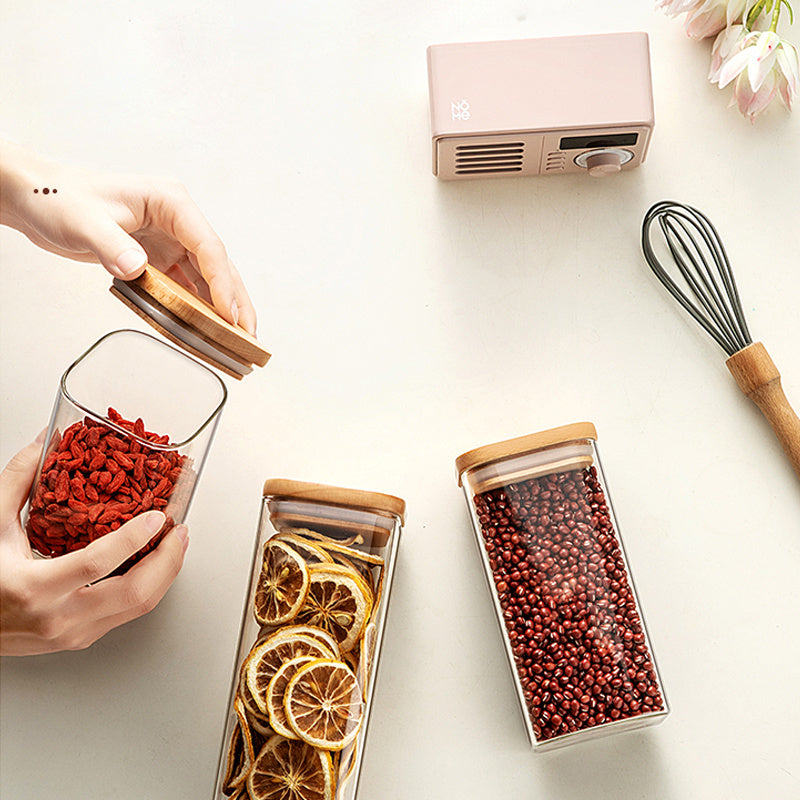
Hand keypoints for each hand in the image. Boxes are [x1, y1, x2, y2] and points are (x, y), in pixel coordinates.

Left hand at [0, 139, 256, 334]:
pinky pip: (185, 286)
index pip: (208, 246)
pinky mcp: (157, 257)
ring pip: (207, 279)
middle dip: (236, 301)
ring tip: (238, 340)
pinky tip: (207, 330)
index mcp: (170, 202)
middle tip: (250, 336)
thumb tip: (138, 269)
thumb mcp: (84, 221)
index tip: (231, 316)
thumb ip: (112, 245)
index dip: (223, 283)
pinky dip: (197, 309)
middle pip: (218, 265)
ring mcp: (169, 240)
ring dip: (222, 309)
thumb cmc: (59, 198)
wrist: (35, 199)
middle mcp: (177, 221)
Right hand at [0, 435, 189, 655]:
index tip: (156, 516)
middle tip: (178, 531)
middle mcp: (59, 617)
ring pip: (140, 607)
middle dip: (168, 560)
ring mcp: (74, 633)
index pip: (98, 563)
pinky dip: (150, 584)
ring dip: (167, 572)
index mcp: (36, 588)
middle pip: (135, 593)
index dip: (134, 538)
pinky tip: (155, 563)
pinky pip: (128, 612)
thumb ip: (18, 480)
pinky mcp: (82, 638)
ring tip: (176, 543)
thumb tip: (45, 440)